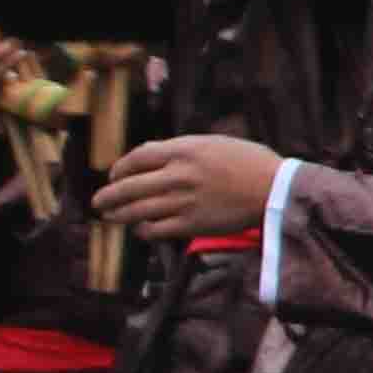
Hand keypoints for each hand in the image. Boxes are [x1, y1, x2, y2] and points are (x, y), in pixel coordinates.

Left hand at [97, 133, 281, 242]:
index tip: (114, 175)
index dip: (120, 168)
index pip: (137, 158)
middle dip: (109, 195)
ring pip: (138, 210)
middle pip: (130, 186)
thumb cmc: (247, 162)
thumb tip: (149, 154)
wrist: (273, 190)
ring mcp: (183, 202)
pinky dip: (144, 230)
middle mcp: (178, 176)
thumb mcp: (213, 142)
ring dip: (120, 215)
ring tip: (111, 217)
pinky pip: (157, 230)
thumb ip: (180, 148)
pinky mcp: (192, 225)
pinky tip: (141, 230)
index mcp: (183, 151)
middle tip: (99, 201)